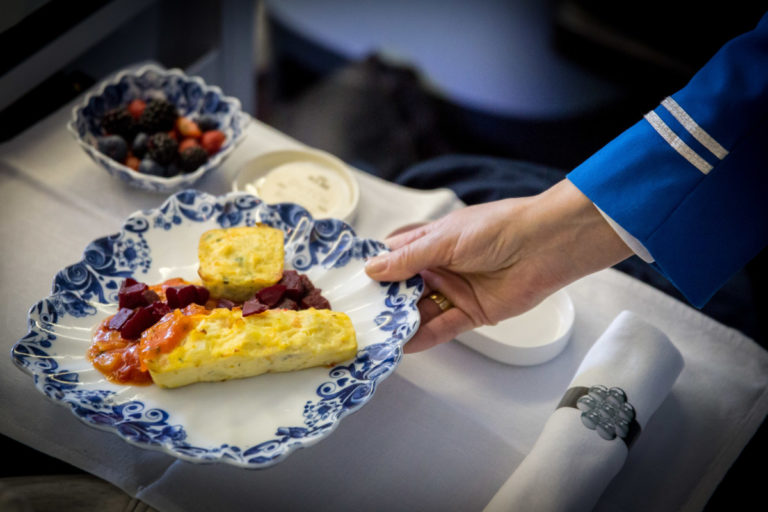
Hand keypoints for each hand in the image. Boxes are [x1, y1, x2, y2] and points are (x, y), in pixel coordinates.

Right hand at [364, 179, 632, 352]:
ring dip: (402, 324)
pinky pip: (443, 328)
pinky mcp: (472, 313)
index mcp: (431, 243)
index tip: (351, 287)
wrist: (544, 245)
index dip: (375, 271)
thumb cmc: (494, 229)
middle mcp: (440, 268)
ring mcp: (455, 291)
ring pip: (421, 311)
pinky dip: (425, 337)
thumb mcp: (444, 240)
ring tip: (376, 338)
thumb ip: (408, 260)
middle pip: (405, 290)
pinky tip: (404, 346)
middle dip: (384, 303)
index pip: (395, 258)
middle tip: (358, 319)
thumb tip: (371, 270)